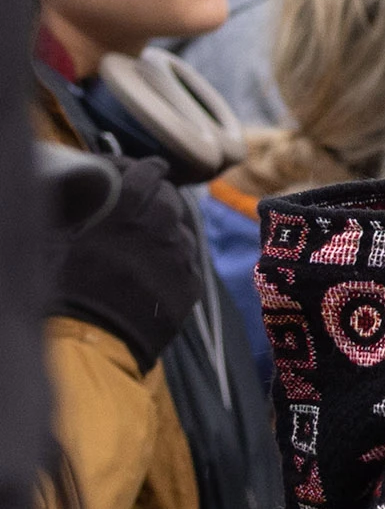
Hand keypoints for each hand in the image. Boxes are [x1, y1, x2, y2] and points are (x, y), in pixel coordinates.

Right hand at [51, 155, 201, 371]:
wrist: (95, 343)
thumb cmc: (71, 295)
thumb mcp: (67, 247)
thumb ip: (90, 218)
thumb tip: (100, 196)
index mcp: (120, 220)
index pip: (144, 178)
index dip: (150, 168)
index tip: (155, 165)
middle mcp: (155, 234)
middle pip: (170, 201)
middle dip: (164, 194)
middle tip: (158, 196)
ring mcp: (178, 260)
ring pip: (183, 232)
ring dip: (173, 230)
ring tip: (159, 237)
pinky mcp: (192, 285)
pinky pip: (191, 262)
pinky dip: (179, 259)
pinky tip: (166, 265)